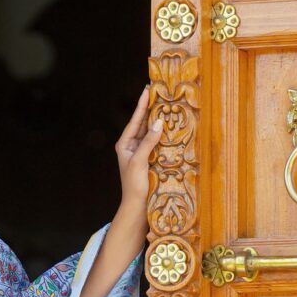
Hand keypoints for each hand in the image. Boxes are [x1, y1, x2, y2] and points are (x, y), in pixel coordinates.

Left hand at [115, 84, 165, 212]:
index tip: (147, 90)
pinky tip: (172, 127)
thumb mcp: (140, 161)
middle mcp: (132, 146)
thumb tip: (158, 122)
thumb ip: (148, 141)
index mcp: (124, 144)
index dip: (142, 105)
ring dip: (159, 121)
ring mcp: (141, 152)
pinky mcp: (151, 159)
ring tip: (168, 105)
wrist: (137, 207)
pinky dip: (164, 135)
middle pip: (143, 124)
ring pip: (151, 132)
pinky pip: (158, 143)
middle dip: (151, 109)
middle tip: (160, 93)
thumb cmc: (134, 185)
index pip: (135, 120)